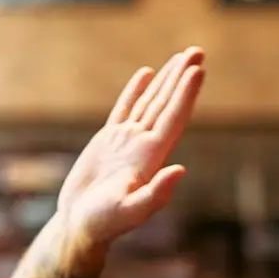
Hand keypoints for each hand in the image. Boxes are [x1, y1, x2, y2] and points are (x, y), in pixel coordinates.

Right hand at [52, 47, 203, 256]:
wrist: (80, 227)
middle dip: (182, 78)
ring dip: (167, 79)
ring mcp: (126, 142)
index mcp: (150, 158)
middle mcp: (143, 145)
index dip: (185, 94)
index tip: (197, 70)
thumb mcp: (130, 212)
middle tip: (198, 51)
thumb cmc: (103, 224)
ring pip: (150, 102)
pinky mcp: (108, 141)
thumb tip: (180, 170)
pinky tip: (147, 74)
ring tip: (182, 57)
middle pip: (166, 104)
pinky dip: (136, 90)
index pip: (172, 118)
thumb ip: (156, 195)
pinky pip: (125, 109)